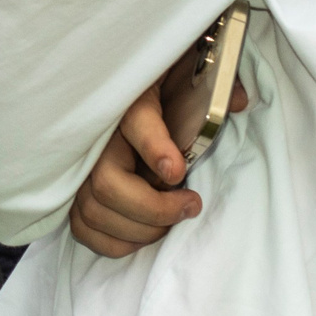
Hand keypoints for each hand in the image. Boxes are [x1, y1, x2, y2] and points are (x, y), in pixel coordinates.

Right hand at [69, 72, 251, 257]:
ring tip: (170, 219)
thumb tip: (240, 101)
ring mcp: (80, 165)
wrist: (126, 89)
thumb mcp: (190, 75)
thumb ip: (215, 86)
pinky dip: (116, 240)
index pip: (135, 122)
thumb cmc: (163, 85)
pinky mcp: (75, 190)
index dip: (154, 149)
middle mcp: (97, 135)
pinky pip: (83, 227)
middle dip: (153, 209)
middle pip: (107, 182)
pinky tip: (143, 231)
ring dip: (140, 229)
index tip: (178, 172)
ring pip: (93, 209)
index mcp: (129, 99)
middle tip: (190, 204)